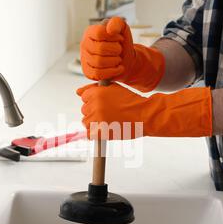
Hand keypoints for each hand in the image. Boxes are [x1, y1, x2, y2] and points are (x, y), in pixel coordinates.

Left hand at [77, 83, 212, 139]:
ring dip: (94, 123)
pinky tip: (105, 130)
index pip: (85, 97)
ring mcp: (97, 119)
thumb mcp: (114, 88)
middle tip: (109, 113)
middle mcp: (95, 105)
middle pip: (85, 110)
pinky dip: (95, 134)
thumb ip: (94, 88)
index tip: (104, 104)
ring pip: (86, 122)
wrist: (145, 115)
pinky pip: (89, 135)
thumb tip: (77, 92)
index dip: (94, 100)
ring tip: (109, 121)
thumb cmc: (131, 102)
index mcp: (97, 93)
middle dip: (94, 112)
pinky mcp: (101, 132)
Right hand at [80, 17, 164, 91]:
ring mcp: (84, 59)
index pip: (99, 33)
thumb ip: (117, 23)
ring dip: (115, 61)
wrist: (125, 61)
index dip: (113, 37)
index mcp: (90, 32)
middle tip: (120, 50)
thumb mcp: (122, 29)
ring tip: (119, 59)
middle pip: (100, 48)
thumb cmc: (122, 44)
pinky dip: (112, 72)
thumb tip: (110, 29)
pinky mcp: (87, 72)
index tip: (120, 39)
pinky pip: (98, 74)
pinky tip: (118, 68)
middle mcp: (84, 44)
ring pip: (99, 62)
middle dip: (116, 50)